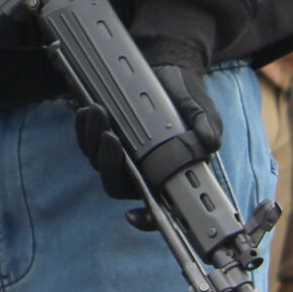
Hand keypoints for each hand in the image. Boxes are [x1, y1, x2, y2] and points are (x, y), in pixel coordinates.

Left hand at [78, 39, 224, 201]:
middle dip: (107, 161)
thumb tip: (210, 143)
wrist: (170, 73)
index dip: (144, 218)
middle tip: (109, 135)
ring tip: (96, 111)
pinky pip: (87, 139)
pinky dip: (82, 125)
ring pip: (96, 159)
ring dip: (91, 137)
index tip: (132, 216)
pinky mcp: (105, 136)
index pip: (155, 206)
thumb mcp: (201, 111)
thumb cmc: (187, 101)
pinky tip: (83, 109)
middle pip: (115, 182)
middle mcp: (140, 170)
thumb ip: (206, 126)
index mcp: (166, 174)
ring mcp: (120, 154)